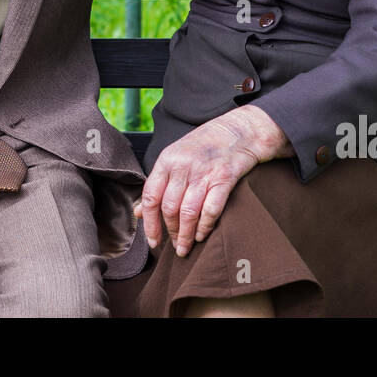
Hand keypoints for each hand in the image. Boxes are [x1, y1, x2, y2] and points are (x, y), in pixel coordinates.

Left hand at [134, 105, 291, 257]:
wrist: (239, 129)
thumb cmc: (204, 145)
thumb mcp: (175, 157)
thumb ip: (158, 184)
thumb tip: (138, 212)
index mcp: (167, 160)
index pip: (151, 196)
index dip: (150, 223)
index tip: (153, 241)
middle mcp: (183, 166)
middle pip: (169, 208)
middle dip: (171, 232)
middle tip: (174, 246)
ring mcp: (204, 172)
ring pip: (188, 212)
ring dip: (186, 235)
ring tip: (186, 247)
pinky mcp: (224, 177)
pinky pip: (211, 209)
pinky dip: (205, 226)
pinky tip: (202, 235)